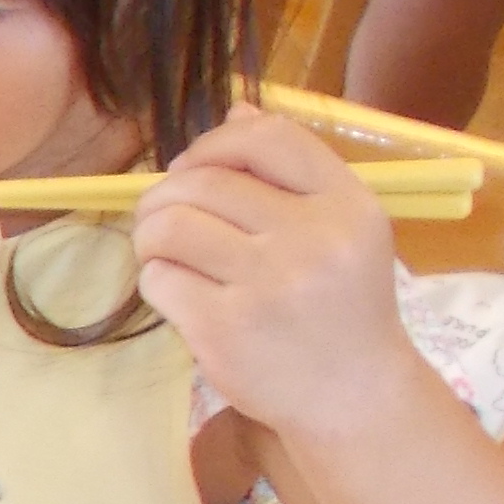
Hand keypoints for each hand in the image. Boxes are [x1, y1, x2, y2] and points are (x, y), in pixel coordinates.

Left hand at [132, 111, 418, 429]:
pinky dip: (157, 281)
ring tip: (166, 252)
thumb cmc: (341, 307)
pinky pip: (159, 279)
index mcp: (347, 204)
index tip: (195, 167)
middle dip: (166, 194)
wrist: (352, 395)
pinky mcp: (224, 328)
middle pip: (204, 182)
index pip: (268, 138)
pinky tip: (180, 293)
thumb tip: (238, 108)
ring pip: (170, 226)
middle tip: (162, 217)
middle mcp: (312, 238)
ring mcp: (267, 285)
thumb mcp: (341, 231)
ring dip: (151, 235)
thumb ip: (291, 171)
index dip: (215, 143)